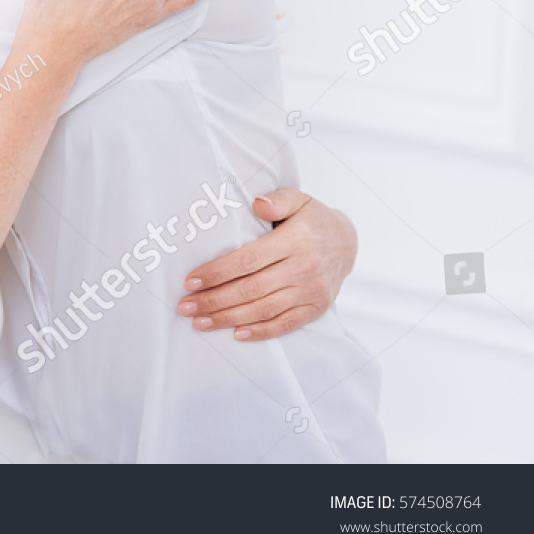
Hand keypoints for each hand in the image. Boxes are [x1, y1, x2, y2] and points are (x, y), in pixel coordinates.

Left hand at [177, 187, 357, 340]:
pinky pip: (286, 323)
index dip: (217, 272)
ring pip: (264, 309)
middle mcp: (304, 268)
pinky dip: (261, 331)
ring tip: (199, 321)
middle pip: (251, 289)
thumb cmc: (313, 219)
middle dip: (213, 300)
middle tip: (184, 306)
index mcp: (295, 240)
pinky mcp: (317, 307)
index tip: (190, 281)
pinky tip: (236, 334)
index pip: (248, 260)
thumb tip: (257, 204)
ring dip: (228, 318)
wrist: (349, 243)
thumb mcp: (299, 199)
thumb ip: (277, 200)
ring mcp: (312, 291)